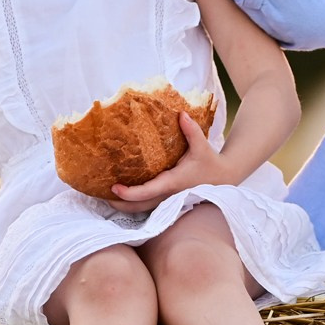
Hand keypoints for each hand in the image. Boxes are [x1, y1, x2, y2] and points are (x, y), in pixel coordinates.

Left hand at [107, 112, 235, 211]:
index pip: (147, 192)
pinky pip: (147, 206)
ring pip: (142, 210)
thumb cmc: (210, 162)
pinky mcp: (168, 201)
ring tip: (105, 198)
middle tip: (101, 195)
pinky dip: (133, 204)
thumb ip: (191, 130)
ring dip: (124, 206)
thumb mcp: (202, 145)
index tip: (114, 188)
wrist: (224, 178)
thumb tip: (181, 113)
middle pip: (139, 207)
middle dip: (119, 204)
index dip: (129, 194)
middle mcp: (169, 195)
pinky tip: (121, 197)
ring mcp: (168, 201)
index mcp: (173, 183)